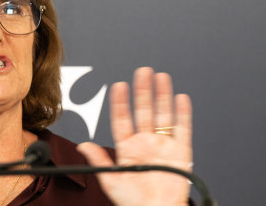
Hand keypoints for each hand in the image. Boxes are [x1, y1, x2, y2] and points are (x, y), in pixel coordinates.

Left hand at [77, 67, 191, 205]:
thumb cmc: (134, 201)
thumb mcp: (111, 180)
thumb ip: (99, 161)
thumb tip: (83, 145)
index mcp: (128, 148)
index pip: (123, 119)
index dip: (120, 102)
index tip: (118, 86)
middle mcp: (146, 143)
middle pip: (144, 111)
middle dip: (142, 90)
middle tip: (141, 72)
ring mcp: (163, 146)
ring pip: (163, 114)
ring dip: (162, 95)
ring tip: (160, 77)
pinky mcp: (181, 153)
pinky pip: (183, 129)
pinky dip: (183, 113)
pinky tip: (180, 98)